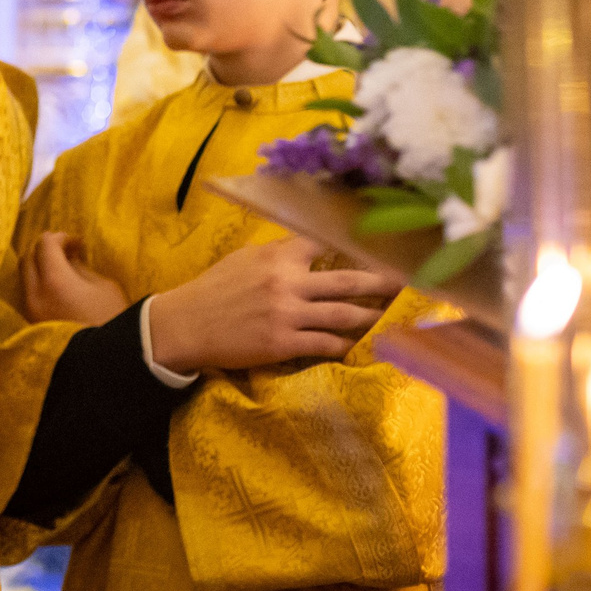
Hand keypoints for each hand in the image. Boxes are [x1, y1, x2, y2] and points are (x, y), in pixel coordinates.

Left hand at [22, 233, 128, 325]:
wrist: (108, 361)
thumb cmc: (114, 320)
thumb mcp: (103, 287)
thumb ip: (80, 267)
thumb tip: (68, 258)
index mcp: (54, 280)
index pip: (44, 244)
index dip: (61, 238)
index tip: (78, 244)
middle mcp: (35, 294)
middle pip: (28, 257)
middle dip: (45, 249)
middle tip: (67, 251)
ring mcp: (30, 311)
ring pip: (25, 277)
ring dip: (40, 266)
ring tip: (63, 269)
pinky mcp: (32, 324)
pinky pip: (28, 294)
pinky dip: (38, 284)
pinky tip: (58, 287)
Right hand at [146, 237, 394, 372]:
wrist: (184, 325)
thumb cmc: (214, 290)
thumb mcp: (243, 260)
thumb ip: (278, 253)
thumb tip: (311, 246)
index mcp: (277, 257)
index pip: (324, 243)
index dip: (354, 245)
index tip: (380, 246)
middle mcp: (287, 282)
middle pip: (347, 280)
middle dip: (381, 282)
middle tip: (405, 282)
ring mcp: (287, 314)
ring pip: (344, 315)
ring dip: (371, 317)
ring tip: (388, 317)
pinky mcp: (284, 343)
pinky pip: (326, 345)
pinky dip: (345, 346)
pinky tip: (356, 347)